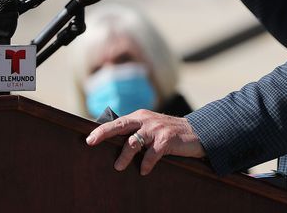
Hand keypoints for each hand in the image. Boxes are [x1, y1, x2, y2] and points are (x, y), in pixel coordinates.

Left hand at [86, 110, 204, 174]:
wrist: (197, 132)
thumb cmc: (170, 133)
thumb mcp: (152, 128)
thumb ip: (137, 131)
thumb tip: (115, 143)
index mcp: (141, 116)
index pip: (118, 122)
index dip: (102, 129)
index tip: (89, 138)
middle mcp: (147, 120)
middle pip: (121, 125)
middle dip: (104, 133)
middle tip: (91, 142)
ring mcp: (157, 129)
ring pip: (134, 142)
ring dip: (125, 156)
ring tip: (118, 167)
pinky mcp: (167, 139)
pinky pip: (152, 154)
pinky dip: (146, 164)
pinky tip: (144, 171)